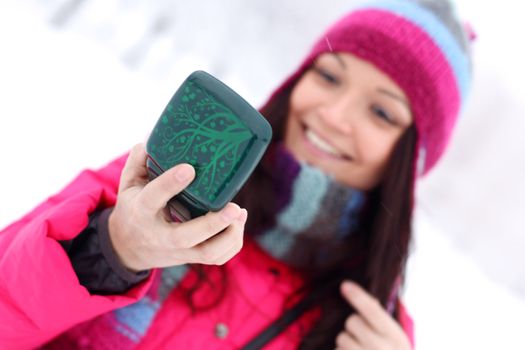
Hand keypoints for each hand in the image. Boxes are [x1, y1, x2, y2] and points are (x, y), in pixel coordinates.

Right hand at [108, 143, 247, 271]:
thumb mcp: (127, 186)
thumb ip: (137, 164)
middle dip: (213, 224)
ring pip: (207, 253)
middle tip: (234, 207)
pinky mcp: (191, 258)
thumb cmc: (133, 209)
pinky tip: (239, 222)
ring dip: (229, 235)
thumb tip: (148, 142)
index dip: (170, 184)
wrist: (128, 248)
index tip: (189, 168)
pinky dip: (232, 244)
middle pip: (186, 236)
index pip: (153, 198)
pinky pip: (216, 259)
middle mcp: (160, 236)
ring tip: (240, 212)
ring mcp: (178, 251)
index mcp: (141, 212)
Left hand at [335, 281, 410, 349]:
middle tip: (364, 338)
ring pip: (341, 338)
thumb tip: (362, 298)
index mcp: (396, 337)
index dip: (358, 296)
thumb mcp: (395, 340)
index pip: (373, 311)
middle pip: (352, 322)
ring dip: (346, 344)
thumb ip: (381, 320)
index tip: (344, 285)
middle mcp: (382, 349)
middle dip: (354, 327)